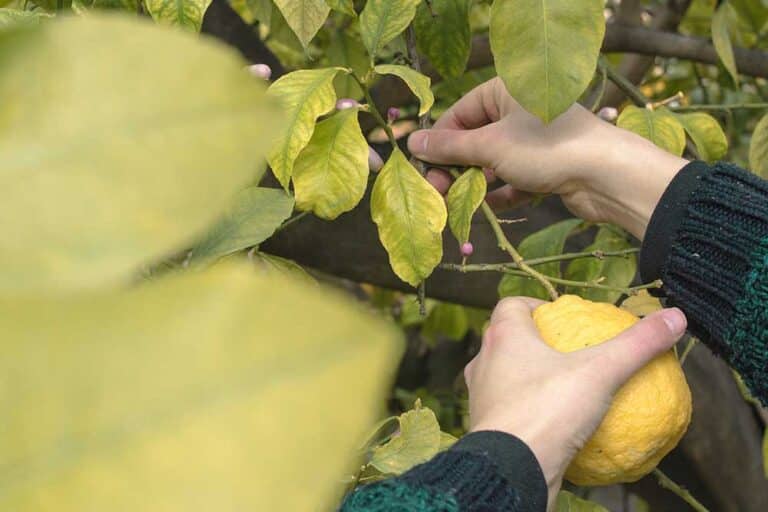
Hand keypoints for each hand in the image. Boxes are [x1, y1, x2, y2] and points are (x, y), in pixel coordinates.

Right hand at [407, 78, 687, 238]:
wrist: (607, 175)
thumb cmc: (545, 149)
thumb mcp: (489, 147)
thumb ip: (449, 147)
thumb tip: (412, 143)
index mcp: (506, 91)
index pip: (459, 113)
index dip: (439, 142)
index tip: (423, 169)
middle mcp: (520, 111)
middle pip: (475, 139)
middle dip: (456, 167)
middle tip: (438, 193)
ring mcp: (535, 140)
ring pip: (494, 161)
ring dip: (476, 183)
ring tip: (458, 205)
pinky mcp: (548, 166)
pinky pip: (515, 177)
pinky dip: (502, 191)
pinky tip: (489, 207)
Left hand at [464, 297, 686, 507]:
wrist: (510, 468)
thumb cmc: (547, 410)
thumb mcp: (601, 371)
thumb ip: (637, 344)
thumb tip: (675, 317)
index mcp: (503, 336)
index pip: (511, 305)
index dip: (535, 305)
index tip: (561, 316)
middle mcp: (484, 362)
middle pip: (508, 339)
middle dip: (536, 341)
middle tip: (568, 350)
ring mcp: (481, 397)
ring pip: (506, 377)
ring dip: (531, 378)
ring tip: (565, 387)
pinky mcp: (488, 428)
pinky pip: (513, 413)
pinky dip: (533, 413)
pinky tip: (559, 425)